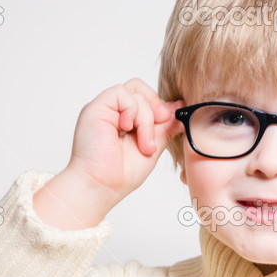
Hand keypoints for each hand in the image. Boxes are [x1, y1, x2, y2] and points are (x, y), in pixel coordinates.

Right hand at [66, 78, 184, 210]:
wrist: (102, 186)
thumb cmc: (122, 175)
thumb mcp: (152, 148)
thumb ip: (164, 128)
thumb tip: (180, 109)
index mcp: (126, 120)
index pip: (146, 98)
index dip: (161, 107)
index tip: (170, 122)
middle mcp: (114, 112)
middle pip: (140, 90)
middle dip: (156, 108)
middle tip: (159, 131)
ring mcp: (105, 108)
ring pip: (135, 92)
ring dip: (146, 119)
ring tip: (144, 145)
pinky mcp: (96, 107)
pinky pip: (122, 93)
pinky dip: (132, 111)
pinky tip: (127, 130)